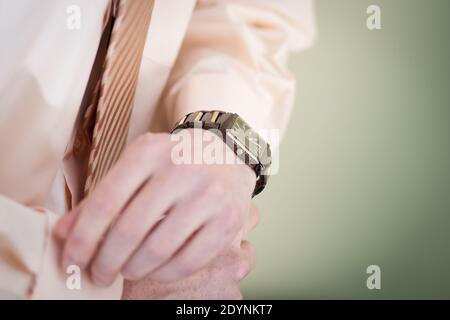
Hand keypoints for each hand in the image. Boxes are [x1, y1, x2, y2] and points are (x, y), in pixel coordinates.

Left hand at [54, 129, 255, 285]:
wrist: (226, 154)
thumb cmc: (174, 163)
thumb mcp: (137, 166)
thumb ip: (101, 196)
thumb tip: (63, 233)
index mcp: (149, 152)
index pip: (105, 202)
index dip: (82, 238)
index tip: (71, 260)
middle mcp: (181, 170)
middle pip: (129, 230)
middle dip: (105, 262)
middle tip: (99, 274)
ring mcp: (208, 195)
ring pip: (157, 250)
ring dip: (133, 270)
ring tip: (127, 270)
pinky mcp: (228, 220)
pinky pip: (188, 261)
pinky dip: (163, 274)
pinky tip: (155, 270)